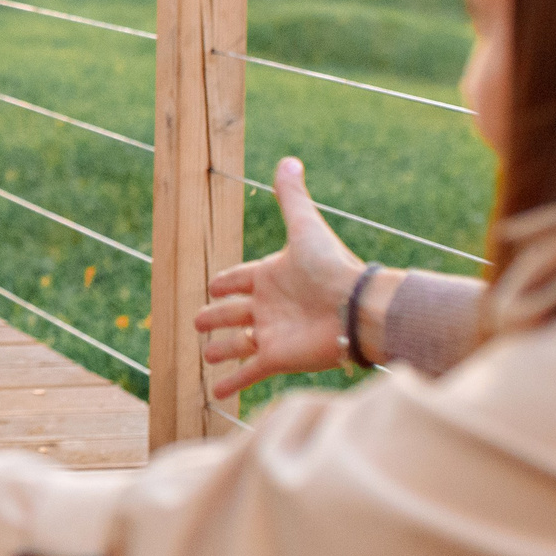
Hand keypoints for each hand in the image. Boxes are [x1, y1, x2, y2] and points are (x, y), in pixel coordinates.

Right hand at [195, 157, 377, 397]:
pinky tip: (219, 395)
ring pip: (238, 343)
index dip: (226, 282)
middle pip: (233, 312)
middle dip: (216, 316)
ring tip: (208, 354)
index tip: (214, 286)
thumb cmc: (331, 267)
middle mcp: (269, 306)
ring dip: (223, 350)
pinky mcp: (276, 358)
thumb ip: (292, 197)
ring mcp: (271, 333)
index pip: (240, 279)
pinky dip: (233, 384)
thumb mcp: (305, 228)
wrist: (355, 309)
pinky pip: (248, 373)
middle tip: (199, 321)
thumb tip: (288, 160)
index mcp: (271, 276)